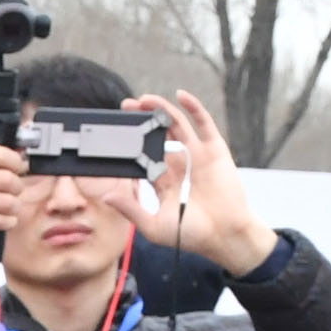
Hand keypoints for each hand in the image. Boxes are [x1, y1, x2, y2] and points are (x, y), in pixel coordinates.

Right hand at [0, 143, 28, 307]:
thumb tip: (24, 158)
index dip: (17, 163)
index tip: (20, 170)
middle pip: (6, 178)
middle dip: (17, 188)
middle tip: (14, 194)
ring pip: (5, 200)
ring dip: (14, 207)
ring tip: (9, 209)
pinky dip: (7, 222)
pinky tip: (5, 221)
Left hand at [118, 92, 274, 275]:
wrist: (224, 235)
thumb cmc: (191, 235)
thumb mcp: (154, 226)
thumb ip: (131, 209)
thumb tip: (106, 197)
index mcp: (163, 182)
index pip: (143, 157)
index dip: (130, 145)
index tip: (113, 134)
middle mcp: (179, 165)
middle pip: (158, 136)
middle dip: (142, 120)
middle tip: (125, 107)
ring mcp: (197, 155)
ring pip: (177, 125)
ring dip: (162, 109)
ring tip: (144, 98)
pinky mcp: (214, 150)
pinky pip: (204, 124)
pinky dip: (194, 107)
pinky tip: (180, 95)